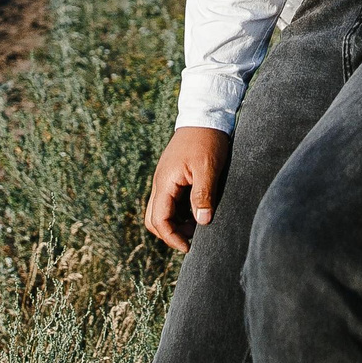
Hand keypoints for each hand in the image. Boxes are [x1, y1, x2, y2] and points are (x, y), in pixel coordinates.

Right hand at [143, 126, 231, 253]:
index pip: (158, 220)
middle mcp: (160, 183)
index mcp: (165, 182)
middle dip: (170, 233)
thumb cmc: (207, 140)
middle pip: (153, 219)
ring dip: (175, 223)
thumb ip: (203, 195)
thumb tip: (202, 222)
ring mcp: (165, 179)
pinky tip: (198, 211)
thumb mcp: (208, 168)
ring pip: (161, 210)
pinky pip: (170, 201)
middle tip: (192, 239)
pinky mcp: (173, 176)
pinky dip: (180, 212)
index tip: (189, 247)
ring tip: (199, 225)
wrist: (205, 115)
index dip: (172, 237)